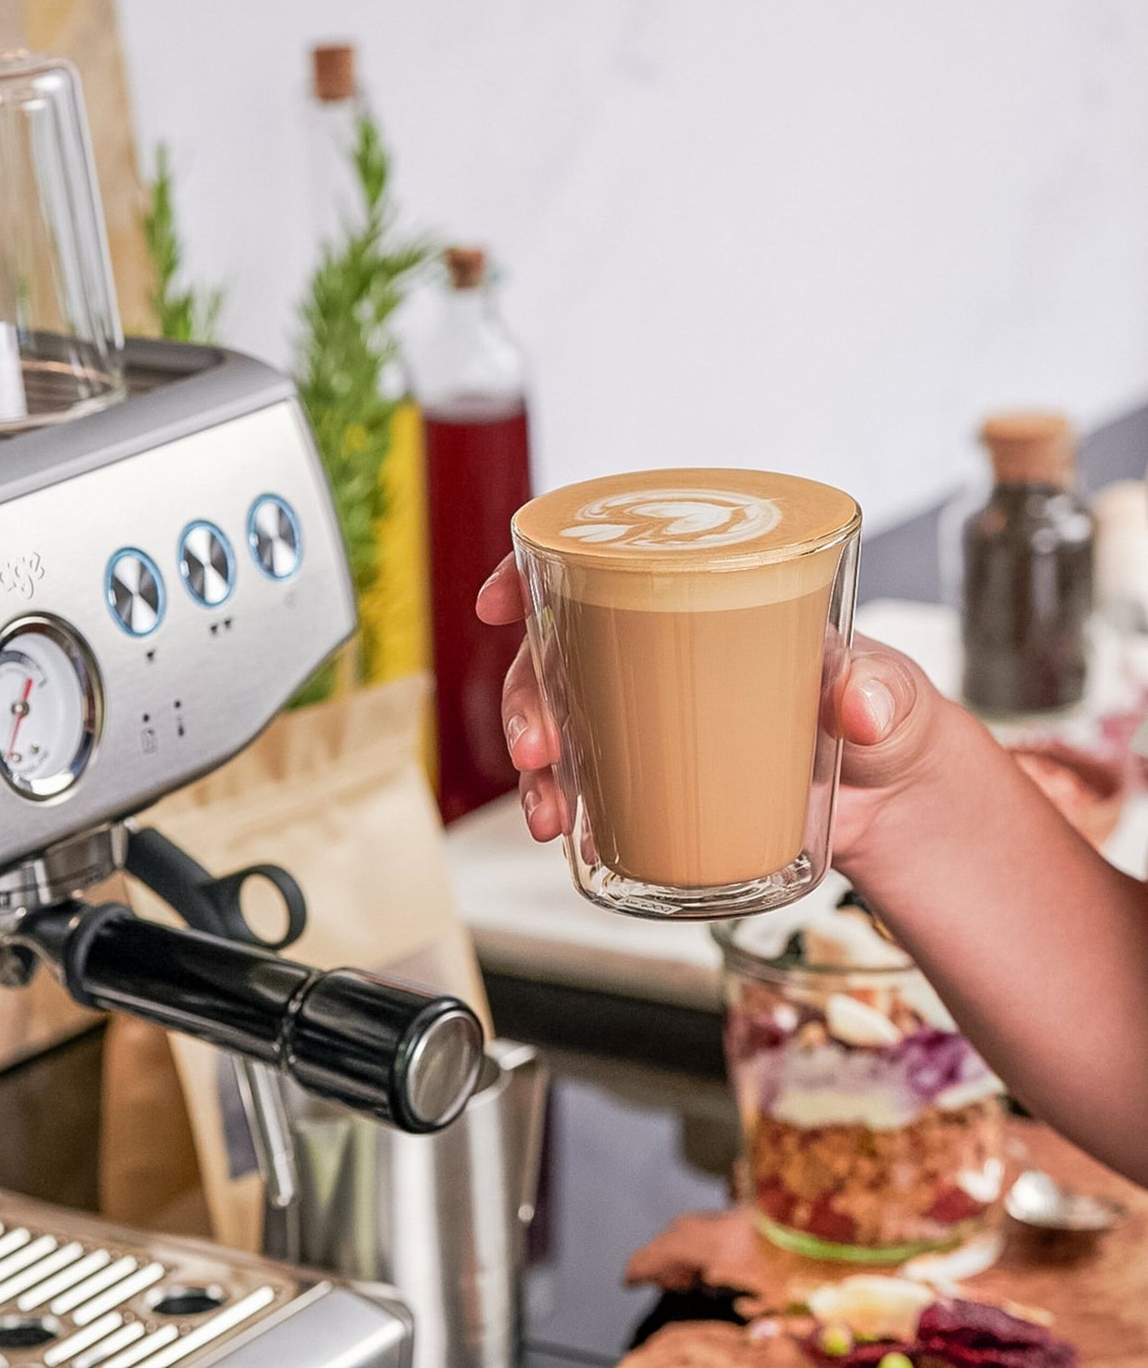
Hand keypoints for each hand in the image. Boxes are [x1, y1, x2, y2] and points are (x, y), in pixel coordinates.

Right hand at [476, 554, 959, 864]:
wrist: (894, 798)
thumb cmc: (885, 712)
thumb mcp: (892, 693)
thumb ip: (883, 690)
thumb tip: (857, 704)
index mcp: (702, 598)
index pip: (600, 564)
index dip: (534, 574)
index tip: (501, 602)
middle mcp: (659, 651)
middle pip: (559, 650)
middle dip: (527, 694)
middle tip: (537, 745)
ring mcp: (651, 717)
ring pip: (559, 719)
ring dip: (536, 764)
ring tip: (548, 811)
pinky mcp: (655, 778)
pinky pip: (587, 783)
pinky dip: (565, 805)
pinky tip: (567, 832)